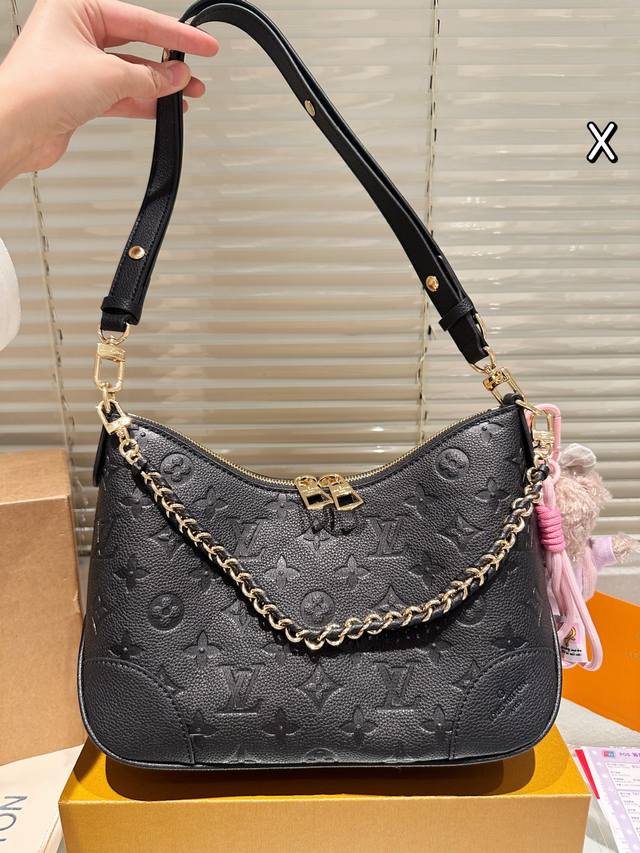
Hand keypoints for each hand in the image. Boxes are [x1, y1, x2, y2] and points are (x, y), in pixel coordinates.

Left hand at [0, 0, 217, 183]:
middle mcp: (73, 33)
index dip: (175, 34)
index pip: (138, 18)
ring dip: (157, 86)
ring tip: (186, 94)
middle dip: (167, 62)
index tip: (202, 43)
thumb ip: (149, 77)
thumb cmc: (39, 88)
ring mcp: (76, 66)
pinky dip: (142, 101)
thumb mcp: (109, 75)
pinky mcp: (78, 95)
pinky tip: (163, 108)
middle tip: (195, 72)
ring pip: (128, 73)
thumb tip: (176, 76)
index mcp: (74, 8)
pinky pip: (119, 94)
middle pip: (133, 44)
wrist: (14, 129)